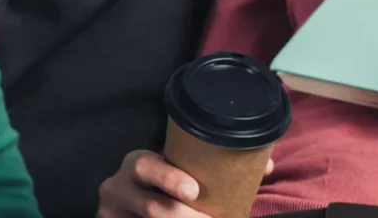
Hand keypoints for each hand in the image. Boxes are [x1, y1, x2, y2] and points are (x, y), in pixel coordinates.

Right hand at [95, 149, 273, 217]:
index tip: (194, 191)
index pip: (146, 167)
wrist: (129, 204)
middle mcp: (118, 188)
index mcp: (136, 165)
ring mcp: (113, 214)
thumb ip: (211, 165)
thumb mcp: (176, 168)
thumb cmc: (161, 181)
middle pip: (154, 208)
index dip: (169, 178)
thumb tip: (264, 165)